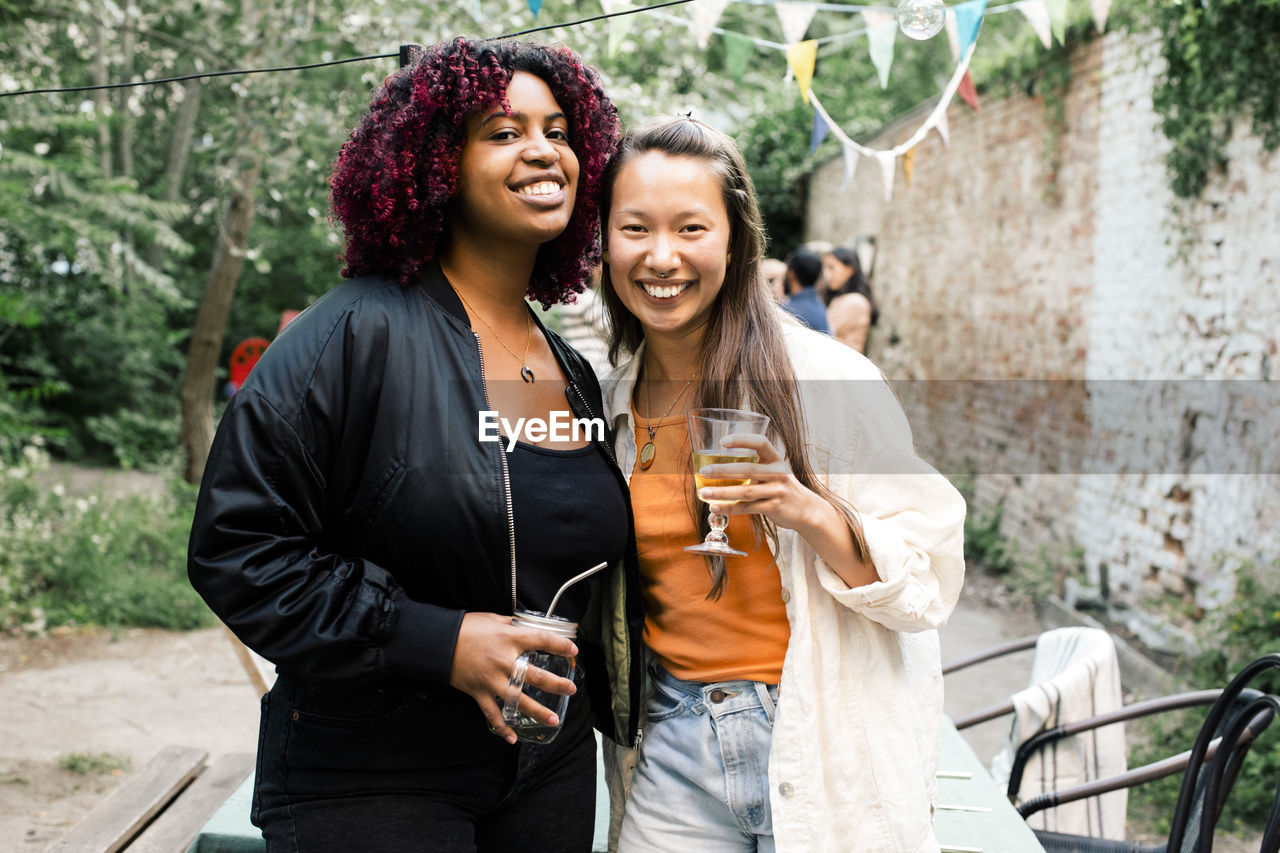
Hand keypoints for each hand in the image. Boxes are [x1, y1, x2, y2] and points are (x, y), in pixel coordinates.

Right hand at [449, 612, 577, 744]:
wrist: (439, 642)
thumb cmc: (466, 627)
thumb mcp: (493, 619)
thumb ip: (512, 625)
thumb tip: (527, 627)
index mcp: (509, 639)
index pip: (541, 640)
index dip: (560, 645)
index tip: (573, 651)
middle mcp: (504, 661)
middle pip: (536, 676)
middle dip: (556, 684)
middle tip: (571, 689)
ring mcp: (491, 679)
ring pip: (518, 699)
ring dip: (537, 711)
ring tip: (553, 720)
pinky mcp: (479, 692)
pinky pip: (493, 714)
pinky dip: (502, 727)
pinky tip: (513, 738)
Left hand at [699, 433, 875, 588]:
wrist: (807, 510)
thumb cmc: (782, 488)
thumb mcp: (775, 473)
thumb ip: (754, 469)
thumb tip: (719, 469)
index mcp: (776, 460)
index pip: (761, 443)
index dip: (742, 440)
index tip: (723, 442)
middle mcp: (778, 473)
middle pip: (748, 469)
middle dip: (723, 470)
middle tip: (704, 471)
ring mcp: (777, 491)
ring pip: (745, 492)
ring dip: (722, 492)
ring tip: (704, 492)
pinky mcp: (774, 507)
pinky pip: (747, 508)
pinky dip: (729, 508)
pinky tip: (715, 508)